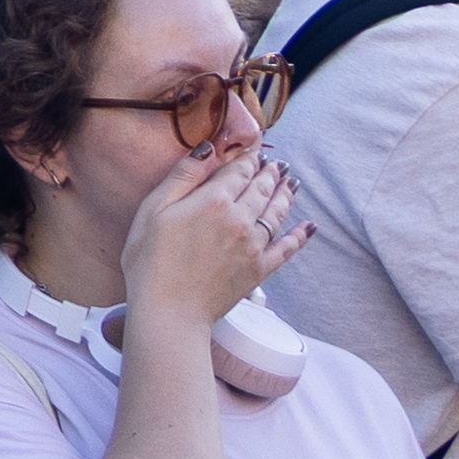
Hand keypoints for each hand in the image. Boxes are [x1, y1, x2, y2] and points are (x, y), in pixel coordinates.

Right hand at [118, 142, 293, 334]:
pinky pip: (287, 248)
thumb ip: (183, 176)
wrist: (169, 309)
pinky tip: (308, 227)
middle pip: (261, 188)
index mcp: (213, 201)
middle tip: (278, 164)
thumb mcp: (153, 209)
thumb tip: (208, 149)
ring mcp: (253, 246)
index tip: (254, 149)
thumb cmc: (150, 259)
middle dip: (270, 173)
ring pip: (276, 212)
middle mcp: (240, 219)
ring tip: (292, 182)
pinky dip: (299, 236)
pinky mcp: (259, 269)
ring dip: (286, 194)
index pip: (238, 171)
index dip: (247, 157)